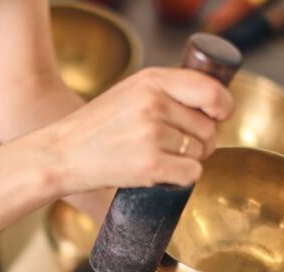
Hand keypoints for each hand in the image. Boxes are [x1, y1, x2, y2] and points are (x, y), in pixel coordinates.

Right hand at [47, 67, 233, 194]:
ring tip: (158, 158)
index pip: (210, 90)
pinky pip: (191, 174)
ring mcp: (151, 135)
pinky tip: (160, 174)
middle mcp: (154, 104)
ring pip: (201, 152)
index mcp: (151, 81)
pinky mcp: (149, 166)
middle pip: (208, 127)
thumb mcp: (130, 93)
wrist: (60, 155)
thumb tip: (213, 106)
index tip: (220, 115)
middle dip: (200, 141)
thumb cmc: (96, 127)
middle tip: (173, 147)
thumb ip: (167, 92)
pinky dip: (181, 178)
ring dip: (188, 160)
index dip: (223, 106)